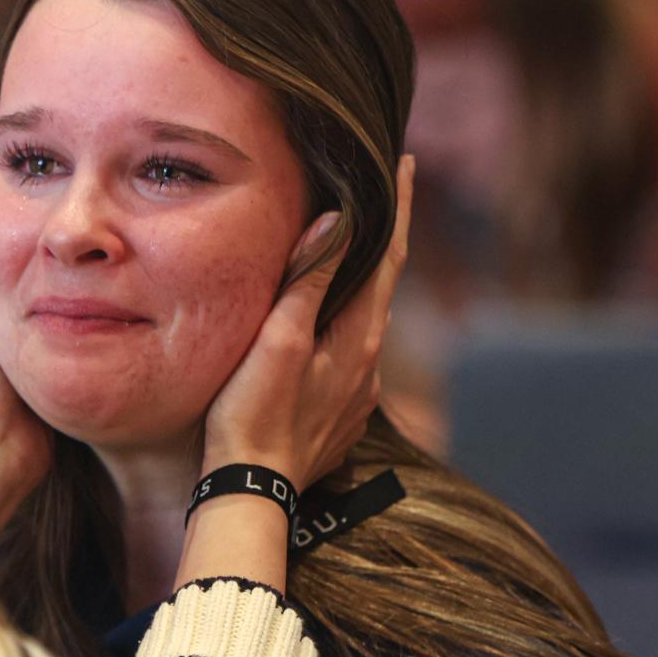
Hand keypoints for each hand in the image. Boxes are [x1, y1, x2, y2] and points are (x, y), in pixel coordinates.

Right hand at [201, 155, 414, 487]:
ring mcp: (357, 394)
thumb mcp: (277, 341)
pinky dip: (341, 331)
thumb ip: (308, 282)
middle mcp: (369, 364)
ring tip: (342, 261)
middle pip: (380, 287)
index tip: (406, 164)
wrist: (251, 492)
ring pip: (363, 324)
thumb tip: (339, 222)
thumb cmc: (253, 415)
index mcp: (358, 337)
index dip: (397, 208)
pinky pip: (348, 359)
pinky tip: (319, 333)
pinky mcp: (339, 417)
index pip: (388, 256)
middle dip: (380, 243)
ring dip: (358, 289)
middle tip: (376, 198)